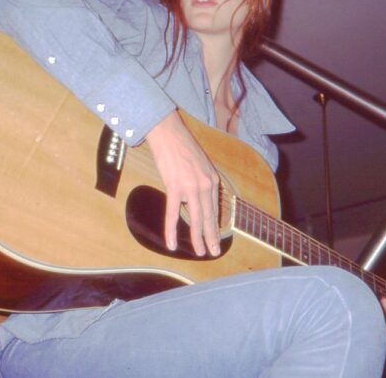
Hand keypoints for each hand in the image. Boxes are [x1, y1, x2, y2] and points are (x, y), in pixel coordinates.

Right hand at [146, 111, 220, 256]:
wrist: (169, 133)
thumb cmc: (181, 145)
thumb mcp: (200, 163)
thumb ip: (201, 180)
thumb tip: (198, 194)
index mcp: (212, 179)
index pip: (215, 207)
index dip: (215, 224)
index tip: (215, 236)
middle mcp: (206, 185)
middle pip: (210, 217)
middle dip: (212, 236)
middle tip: (213, 252)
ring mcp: (191, 187)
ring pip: (196, 219)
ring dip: (198, 238)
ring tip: (200, 252)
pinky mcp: (175, 188)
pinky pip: (173, 214)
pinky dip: (172, 230)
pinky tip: (172, 244)